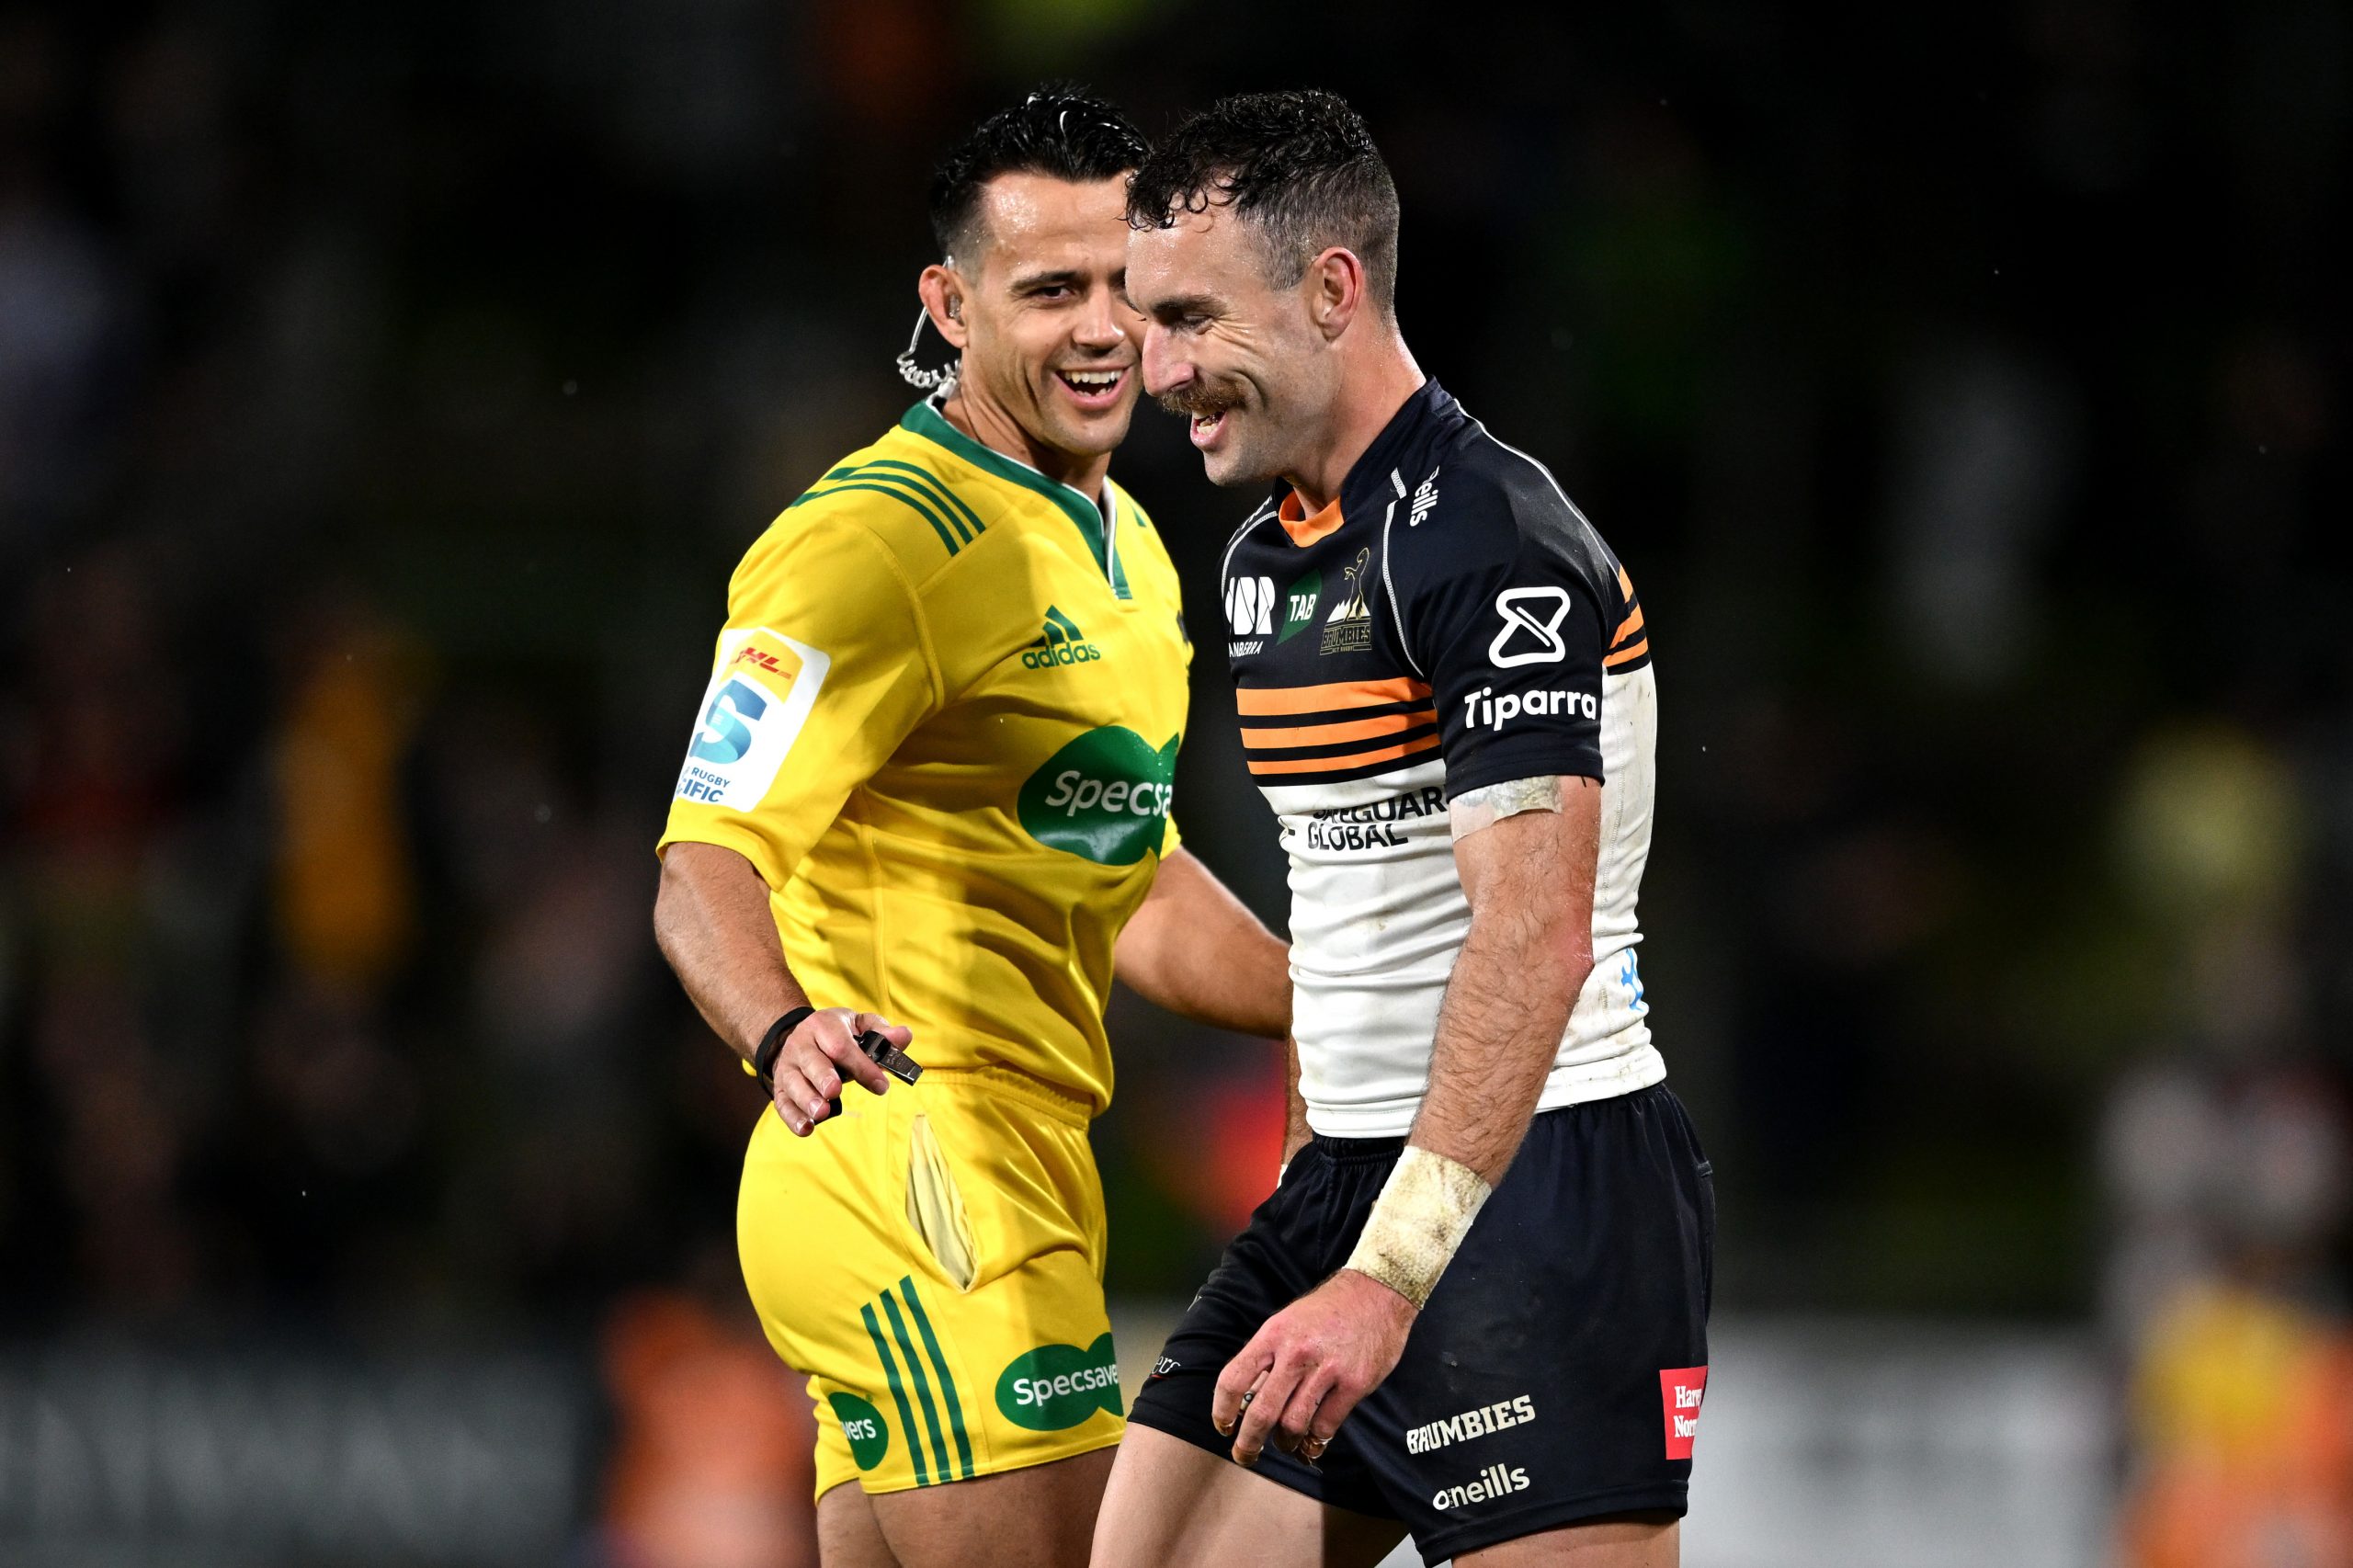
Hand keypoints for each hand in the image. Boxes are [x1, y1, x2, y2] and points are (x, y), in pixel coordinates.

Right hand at [770, 1008, 911, 1135]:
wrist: (797, 1036)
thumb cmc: (837, 1034)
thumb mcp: (858, 1025)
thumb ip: (882, 1033)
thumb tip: (904, 1036)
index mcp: (823, 1026)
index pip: (841, 1046)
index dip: (861, 1066)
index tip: (881, 1086)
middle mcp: (801, 1045)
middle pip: (812, 1062)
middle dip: (824, 1078)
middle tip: (836, 1092)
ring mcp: (788, 1067)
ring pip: (794, 1084)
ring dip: (807, 1100)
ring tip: (822, 1112)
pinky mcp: (781, 1088)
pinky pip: (783, 1104)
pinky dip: (793, 1118)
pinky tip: (807, 1129)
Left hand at [1213, 1268, 1415, 1466]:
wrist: (1377, 1292)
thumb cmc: (1328, 1310)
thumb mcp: (1288, 1321)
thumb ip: (1268, 1356)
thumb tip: (1247, 1397)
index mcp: (1273, 1334)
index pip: (1234, 1379)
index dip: (1222, 1410)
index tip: (1223, 1427)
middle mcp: (1296, 1353)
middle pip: (1261, 1411)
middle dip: (1248, 1441)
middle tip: (1244, 1454)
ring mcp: (1327, 1369)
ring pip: (1293, 1424)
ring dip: (1284, 1443)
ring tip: (1284, 1444)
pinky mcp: (1354, 1384)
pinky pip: (1326, 1425)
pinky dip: (1315, 1441)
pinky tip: (1311, 1443)